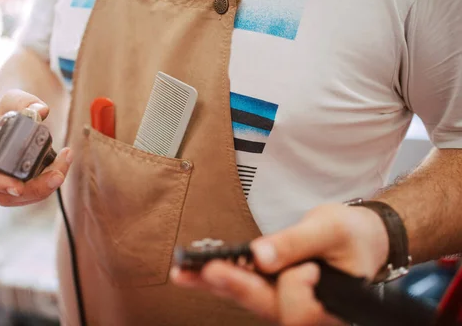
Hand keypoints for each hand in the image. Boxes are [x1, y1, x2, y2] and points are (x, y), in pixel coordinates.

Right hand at [0, 89, 71, 206]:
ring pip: (22, 197)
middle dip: (34, 188)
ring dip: (47, 186)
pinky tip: (63, 165)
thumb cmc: (7, 111)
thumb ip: (24, 101)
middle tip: (58, 175)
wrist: (11, 120)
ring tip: (65, 162)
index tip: (18, 186)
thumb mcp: (12, 99)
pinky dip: (50, 183)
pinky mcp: (14, 189)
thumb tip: (42, 111)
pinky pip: (32, 194)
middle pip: (4, 193)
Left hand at [171, 203, 388, 325]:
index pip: (301, 308)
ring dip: (216, 284)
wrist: (358, 237)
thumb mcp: (329, 229)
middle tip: (202, 270)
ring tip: (184, 270)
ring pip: (250, 299)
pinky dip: (221, 278)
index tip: (272, 264)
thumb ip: (297, 244)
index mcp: (332, 304)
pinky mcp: (273, 293)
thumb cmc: (351, 234)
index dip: (289, 288)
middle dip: (234, 286)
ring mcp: (288, 304)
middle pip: (267, 306)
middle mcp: (308, 312)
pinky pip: (245, 288)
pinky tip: (193, 270)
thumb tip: (261, 256)